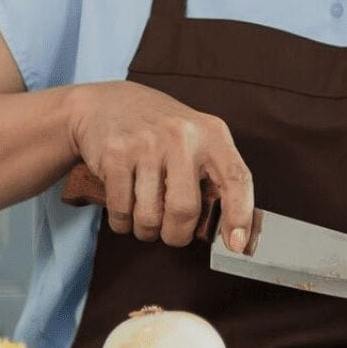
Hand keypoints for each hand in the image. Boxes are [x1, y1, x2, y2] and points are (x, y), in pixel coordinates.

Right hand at [65, 81, 255, 250]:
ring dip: (146, 230)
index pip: (236, 178)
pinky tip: (125, 210)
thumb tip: (238, 233)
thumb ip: (215, 175)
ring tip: (145, 217)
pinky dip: (123, 223)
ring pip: (149, 217)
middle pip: (184, 209)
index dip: (240, 215)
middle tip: (172, 232)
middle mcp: (182, 136)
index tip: (237, 245)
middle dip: (176, 234)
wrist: (106, 103)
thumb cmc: (159, 130)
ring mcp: (146, 143)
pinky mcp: (116, 154)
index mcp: (211, 133)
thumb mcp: (196, 138)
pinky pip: (121, 211)